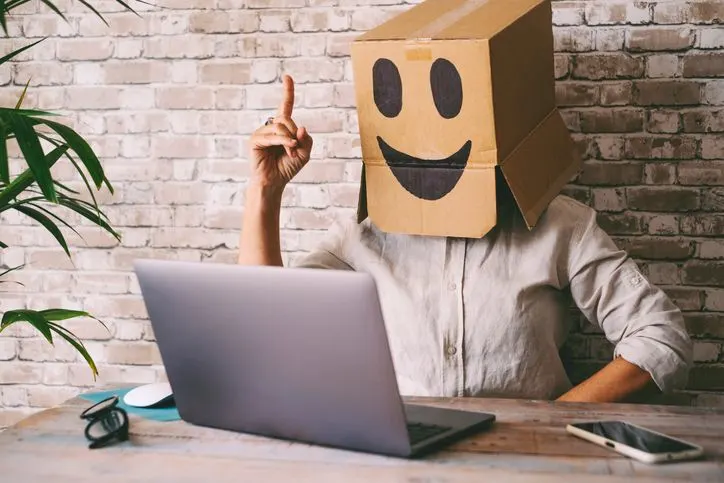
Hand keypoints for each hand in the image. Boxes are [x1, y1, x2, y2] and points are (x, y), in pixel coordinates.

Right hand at [248, 75, 312, 190]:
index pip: (285, 106)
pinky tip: (288, 150)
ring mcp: (261, 132)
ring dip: (290, 141)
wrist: (275, 182)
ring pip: (280, 126)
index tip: (287, 77)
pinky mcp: (255, 140)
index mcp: (282, 127)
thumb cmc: (287, 167)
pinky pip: (272, 136)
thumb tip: (301, 127)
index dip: (287, 91)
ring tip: (291, 153)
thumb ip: (306, 140)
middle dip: (295, 134)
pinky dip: (283, 142)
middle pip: (286, 119)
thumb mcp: (305, 153)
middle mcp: (271, 127)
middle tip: (295, 149)